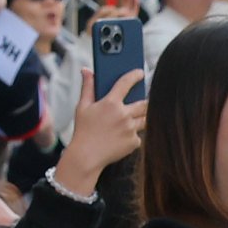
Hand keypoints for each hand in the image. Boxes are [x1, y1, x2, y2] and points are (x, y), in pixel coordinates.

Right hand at [57, 70, 146, 193]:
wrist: (86, 156)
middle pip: (144, 103)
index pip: (126, 83)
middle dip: (145, 101)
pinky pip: (139, 134)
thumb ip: (88, 87)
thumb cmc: (82, 130)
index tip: (140, 73)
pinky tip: (122, 137)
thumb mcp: (82, 107)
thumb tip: (87, 70)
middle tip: (141, 100)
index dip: (134, 75)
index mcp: (110, 103)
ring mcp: (130, 129)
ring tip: (133, 119)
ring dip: (141, 117)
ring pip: (145, 119)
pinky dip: (133, 134)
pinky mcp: (134, 142)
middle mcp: (123, 115)